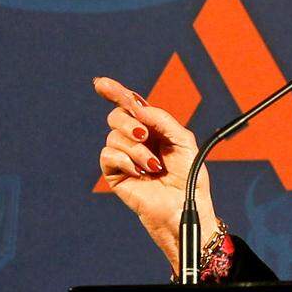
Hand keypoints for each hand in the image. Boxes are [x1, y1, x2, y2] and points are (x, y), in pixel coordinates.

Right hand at [93, 77, 219, 271]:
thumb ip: (162, 120)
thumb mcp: (183, 142)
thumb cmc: (190, 179)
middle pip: (117, 116)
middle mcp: (135, 141)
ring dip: (136, 149)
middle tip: (144, 136)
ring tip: (153, 166)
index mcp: (152, 130)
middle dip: (129, 122)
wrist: (186, 208)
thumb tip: (139, 108)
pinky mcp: (115, 175)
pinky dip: (125, 160)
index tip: (101, 83)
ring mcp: (124, 158)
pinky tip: (140, 172)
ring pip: (113, 136)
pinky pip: (107, 156)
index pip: (129, 106)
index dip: (115, 92)